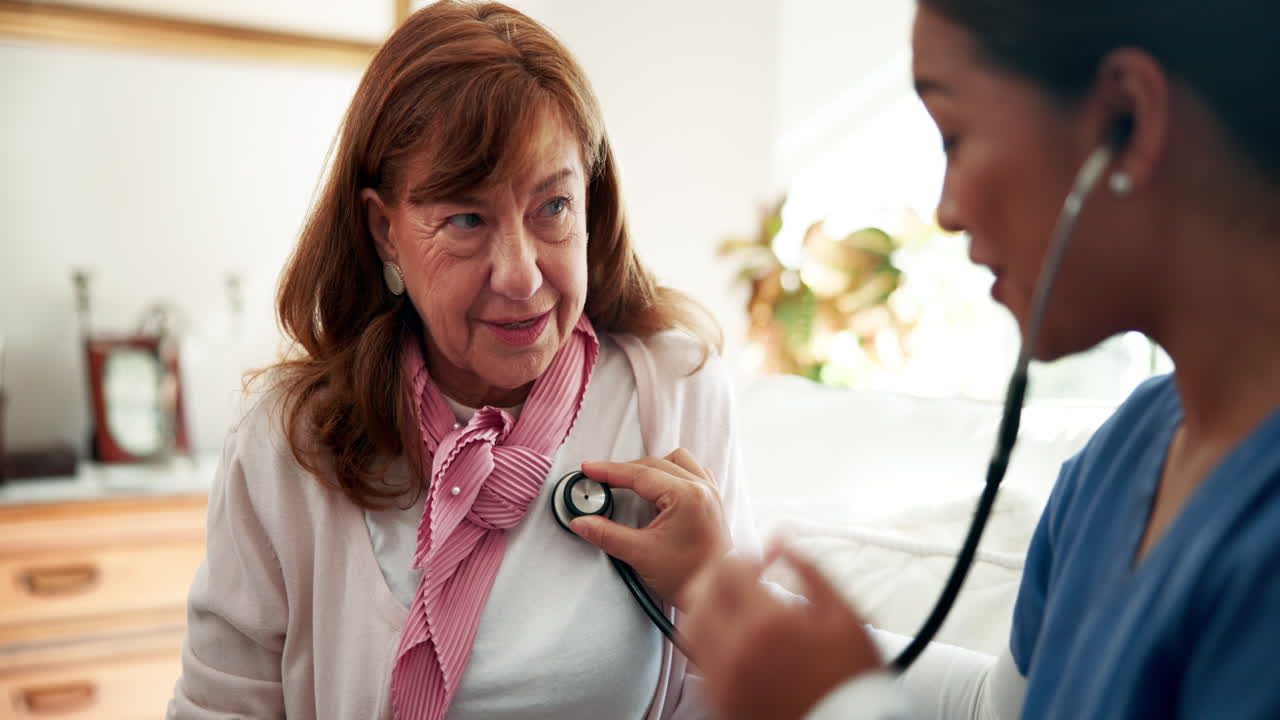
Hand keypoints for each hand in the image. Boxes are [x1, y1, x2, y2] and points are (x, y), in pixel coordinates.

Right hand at [570, 449, 729, 608]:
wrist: (716, 595)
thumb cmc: (688, 578)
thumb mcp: (639, 554)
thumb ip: (606, 534)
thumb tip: (582, 522)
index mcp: (686, 496)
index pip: (640, 473)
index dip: (609, 471)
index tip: (590, 469)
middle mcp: (701, 489)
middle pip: (655, 464)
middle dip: (625, 470)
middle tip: (601, 479)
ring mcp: (710, 493)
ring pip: (677, 461)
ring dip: (652, 467)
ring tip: (630, 481)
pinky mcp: (712, 502)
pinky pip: (693, 471)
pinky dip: (673, 473)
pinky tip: (660, 487)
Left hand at [682, 543, 881, 719]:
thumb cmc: (850, 682)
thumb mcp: (845, 616)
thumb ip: (810, 569)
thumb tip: (783, 540)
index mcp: (766, 624)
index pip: (728, 569)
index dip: (746, 556)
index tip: (762, 561)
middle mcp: (735, 652)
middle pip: (698, 594)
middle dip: (719, 577)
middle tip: (741, 577)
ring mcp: (722, 681)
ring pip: (690, 628)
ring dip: (707, 608)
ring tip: (733, 606)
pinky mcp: (719, 703)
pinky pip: (697, 661)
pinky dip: (709, 642)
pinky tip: (734, 640)